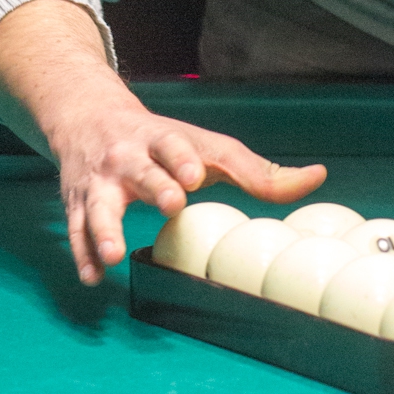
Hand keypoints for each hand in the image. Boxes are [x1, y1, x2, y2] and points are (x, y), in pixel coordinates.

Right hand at [53, 93, 325, 285]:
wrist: (91, 117)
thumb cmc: (165, 143)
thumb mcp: (207, 148)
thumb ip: (256, 171)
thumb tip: (317, 178)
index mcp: (163, 140)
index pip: (174, 144)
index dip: (185, 158)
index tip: (196, 174)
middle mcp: (128, 157)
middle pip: (139, 169)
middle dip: (154, 184)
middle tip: (171, 202)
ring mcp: (99, 182)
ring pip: (98, 205)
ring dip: (105, 229)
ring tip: (113, 256)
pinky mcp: (78, 203)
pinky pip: (76, 230)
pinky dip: (83, 254)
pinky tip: (92, 277)